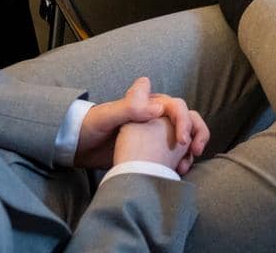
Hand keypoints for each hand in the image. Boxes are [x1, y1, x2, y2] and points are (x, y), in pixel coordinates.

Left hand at [76, 77, 209, 172]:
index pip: (176, 106)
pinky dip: (180, 160)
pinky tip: (176, 172)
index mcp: (148, 103)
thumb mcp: (107, 116)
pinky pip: (174, 152)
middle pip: (188, 119)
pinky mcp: (152, 149)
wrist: (78, 146)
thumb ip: (130, 108)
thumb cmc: (91, 126)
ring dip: (191, 148)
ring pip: (184, 135)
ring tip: (186, 166)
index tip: (181, 139)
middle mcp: (156, 115)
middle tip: (194, 151)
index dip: (183, 119)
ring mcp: (155, 133)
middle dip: (196, 133)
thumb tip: (159, 108)